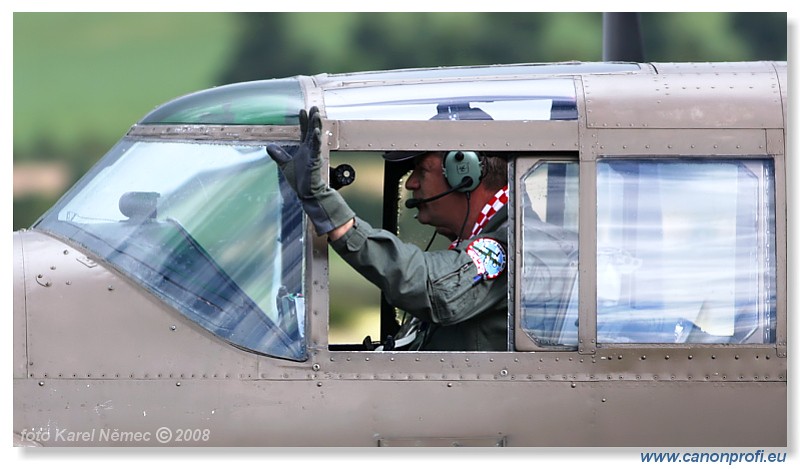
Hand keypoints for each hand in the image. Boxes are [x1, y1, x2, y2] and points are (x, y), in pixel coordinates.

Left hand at [267, 107, 354, 234]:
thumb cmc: (299, 180)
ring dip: (316, 125)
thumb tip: (268, 146)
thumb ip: (278, 155)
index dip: (304, 122)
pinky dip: (316, 139)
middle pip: (312, 130)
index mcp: (305, 150)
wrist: (306, 193)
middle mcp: (310, 150)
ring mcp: (313, 155)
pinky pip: (316, 148)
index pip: (304, 132)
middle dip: (313, 119)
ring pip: (316, 137)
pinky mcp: (315, 161)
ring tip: (316, 114)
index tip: (302, 111)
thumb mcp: (285, 165)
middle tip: (314, 107)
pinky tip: (316, 131)